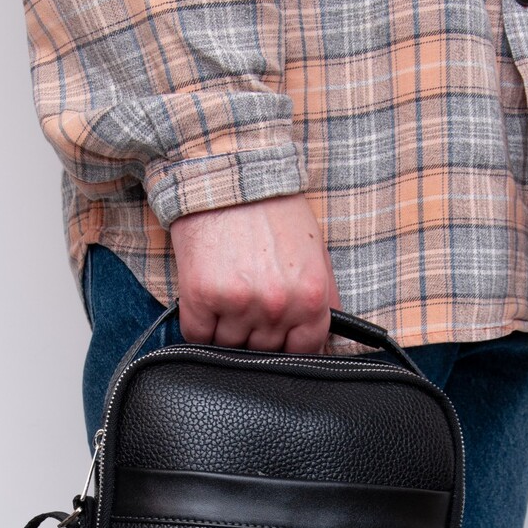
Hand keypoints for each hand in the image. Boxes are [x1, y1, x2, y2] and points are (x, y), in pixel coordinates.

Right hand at [169, 194, 340, 352]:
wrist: (230, 174)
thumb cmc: (275, 211)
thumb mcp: (317, 254)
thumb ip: (326, 300)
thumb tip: (329, 341)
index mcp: (310, 298)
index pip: (304, 352)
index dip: (290, 348)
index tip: (279, 341)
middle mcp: (278, 306)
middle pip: (264, 352)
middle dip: (257, 335)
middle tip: (249, 304)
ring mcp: (239, 303)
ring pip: (229, 348)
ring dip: (226, 331)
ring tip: (228, 297)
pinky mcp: (202, 297)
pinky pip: (198, 336)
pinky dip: (199, 326)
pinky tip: (206, 302)